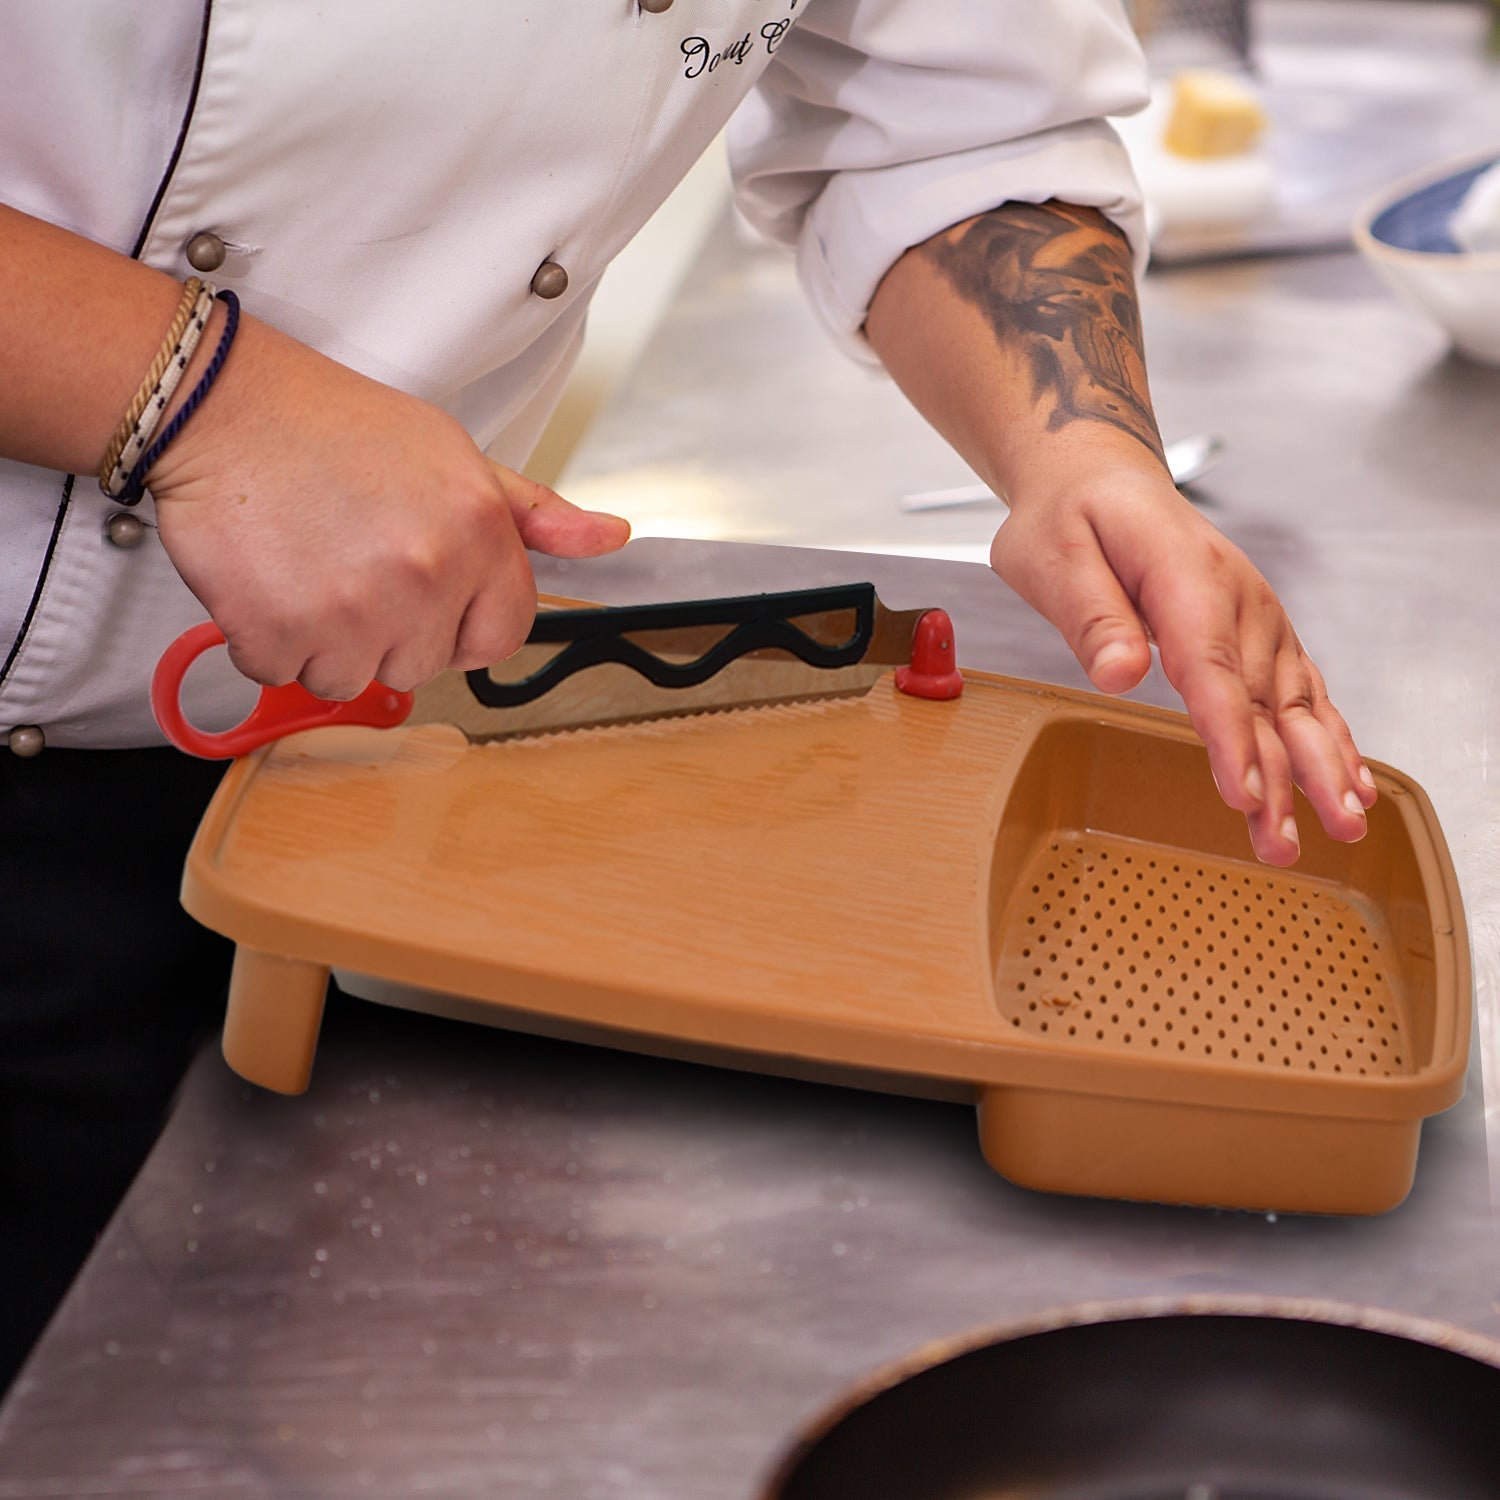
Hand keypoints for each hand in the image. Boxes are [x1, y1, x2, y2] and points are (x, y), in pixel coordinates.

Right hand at [150, 313, 628, 698]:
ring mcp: (352, 610)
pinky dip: (268, 642)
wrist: (224, 406)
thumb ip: (533, 513)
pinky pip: (284, 675)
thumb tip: (608, 536)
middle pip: (424, 664)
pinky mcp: (279, 632)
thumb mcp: (456, 456)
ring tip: (310, 567)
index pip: (503, 635)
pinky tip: (269, 580)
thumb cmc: (335, 428)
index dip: (462, 620)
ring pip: (352, 678)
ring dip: (326, 641)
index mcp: (479, 533)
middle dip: (389, 629)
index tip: (429, 595)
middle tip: (352, 561)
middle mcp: (425, 575)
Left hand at [990, 473, 1374, 865]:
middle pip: (1260, 699)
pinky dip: (1330, 737)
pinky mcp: (1260, 633)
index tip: (1243, 793)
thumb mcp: (1053, 554)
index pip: (1210, 668)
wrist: (1102, 479)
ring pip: (1291, 702)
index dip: (1230, 736)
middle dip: (1285, 775)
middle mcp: (1235, 597)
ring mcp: (1256, 615)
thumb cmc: (1073, 518)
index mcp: (1183, 573)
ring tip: (1340, 826)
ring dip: (1318, 768)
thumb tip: (1120, 672)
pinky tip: (1349, 782)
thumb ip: (1090, 616)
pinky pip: (1300, 690)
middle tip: (1290, 840)